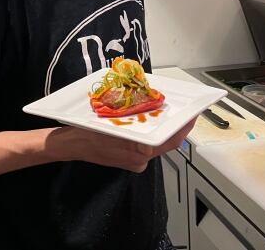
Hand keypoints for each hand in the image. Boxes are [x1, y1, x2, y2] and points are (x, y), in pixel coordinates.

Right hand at [48, 116, 196, 172]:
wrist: (70, 144)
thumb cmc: (87, 136)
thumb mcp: (108, 134)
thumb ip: (132, 144)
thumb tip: (152, 147)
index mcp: (138, 154)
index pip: (170, 141)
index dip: (184, 128)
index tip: (193, 115)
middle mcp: (140, 158)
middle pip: (164, 139)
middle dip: (172, 123)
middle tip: (180, 106)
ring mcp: (134, 157)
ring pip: (153, 138)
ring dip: (157, 124)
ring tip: (159, 107)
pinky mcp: (128, 154)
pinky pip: (143, 140)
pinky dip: (144, 128)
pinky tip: (139, 116)